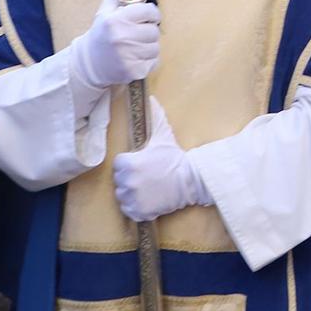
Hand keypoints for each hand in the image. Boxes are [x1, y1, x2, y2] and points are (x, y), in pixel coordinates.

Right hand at [70, 0, 161, 92]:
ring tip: (133, 47)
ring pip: (156, 47)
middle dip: (147, 31)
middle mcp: (122, 37)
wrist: (89, 64)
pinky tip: (134, 58)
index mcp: (116, 20)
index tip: (144, 17)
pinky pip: (154, 62)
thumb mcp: (105, 11)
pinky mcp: (134, 71)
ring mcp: (128, 56)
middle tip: (134, 34)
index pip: (150, 11)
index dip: (149, 14)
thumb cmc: (101, 34)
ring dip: (148, 47)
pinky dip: (148, 61)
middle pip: (154, 31)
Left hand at [112, 100, 210, 223]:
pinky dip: (137, 208)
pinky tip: (149, 199)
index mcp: (128, 163)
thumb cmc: (175, 158)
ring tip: (149, 188)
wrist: (191, 180)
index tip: (143, 165)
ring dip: (133, 194)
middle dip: (131, 179)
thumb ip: (154, 117)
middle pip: (120, 181)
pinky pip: (130, 210)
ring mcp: (132, 198)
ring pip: (123, 196)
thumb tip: (150, 98)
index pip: (118, 165)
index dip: (130, 164)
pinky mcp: (138, 212)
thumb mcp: (163, 137)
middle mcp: (126, 181)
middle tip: (148, 176)